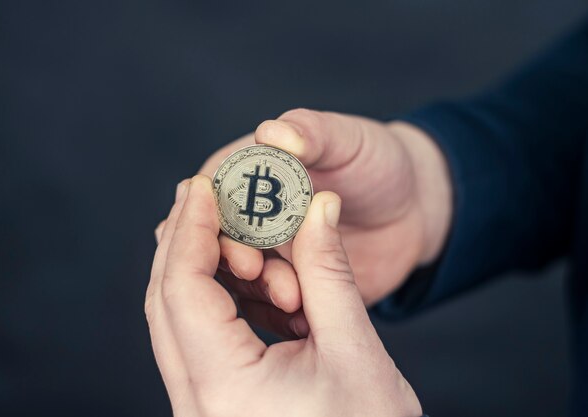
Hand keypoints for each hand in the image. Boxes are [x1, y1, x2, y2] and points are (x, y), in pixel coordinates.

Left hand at [145, 175, 421, 416]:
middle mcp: (197, 404)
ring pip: (178, 321)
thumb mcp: (356, 353)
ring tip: (238, 237)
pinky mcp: (213, 406)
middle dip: (185, 240)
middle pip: (167, 303)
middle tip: (203, 194)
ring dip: (203, 271)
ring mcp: (200, 408)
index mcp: (226, 390)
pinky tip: (251, 282)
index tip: (203, 186)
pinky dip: (219, 302)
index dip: (192, 230)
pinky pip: (198, 341)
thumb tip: (319, 207)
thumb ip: (329, 272)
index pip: (184, 291)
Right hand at [192, 109, 450, 308]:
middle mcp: (249, 216)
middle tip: (258, 270)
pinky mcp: (287, 288)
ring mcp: (266, 254)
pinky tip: (302, 320)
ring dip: (257, 291)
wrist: (411, 211)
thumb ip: (312, 133)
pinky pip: (269, 308)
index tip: (235, 238)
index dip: (214, 218)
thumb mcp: (347, 139)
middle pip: (218, 240)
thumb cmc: (374, 162)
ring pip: (240, 279)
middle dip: (235, 258)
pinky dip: (278, 316)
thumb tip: (271, 132)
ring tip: (294, 298)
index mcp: (249, 172)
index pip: (212, 194)